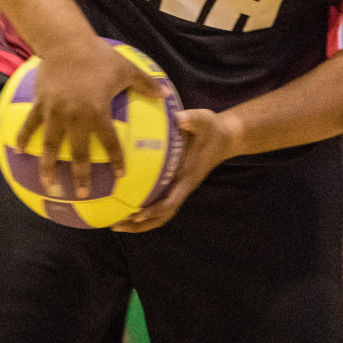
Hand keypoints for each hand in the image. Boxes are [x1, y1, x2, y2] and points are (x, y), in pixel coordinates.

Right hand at [17, 37, 160, 199]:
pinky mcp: (40, 104)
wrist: (66, 42)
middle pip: (78, 152)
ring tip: (49, 185)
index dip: (116, 160)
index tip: (119, 176)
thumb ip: (146, 84)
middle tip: (82, 194)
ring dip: (49, 167)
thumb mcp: (126, 68)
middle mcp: (75, 116)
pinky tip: (18, 152)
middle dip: (80, 175)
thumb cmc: (98, 55)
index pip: (109, 142)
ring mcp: (55, 112)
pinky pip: (29, 125)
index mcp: (97, 111)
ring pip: (51, 145)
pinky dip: (23, 139)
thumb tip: (167, 94)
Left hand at [113, 108, 241, 232]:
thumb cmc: (212, 129)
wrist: (226, 136)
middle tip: (116, 225)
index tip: (136, 214)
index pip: (170, 202)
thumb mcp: (204, 121)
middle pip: (162, 216)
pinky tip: (125, 204)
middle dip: (140, 224)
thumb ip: (191, 119)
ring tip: (116, 223)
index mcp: (187, 178)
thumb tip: (178, 118)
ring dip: (139, 222)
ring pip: (159, 213)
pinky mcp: (174, 183)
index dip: (154, 210)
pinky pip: (158, 202)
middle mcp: (182, 187)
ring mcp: (178, 187)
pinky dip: (143, 209)